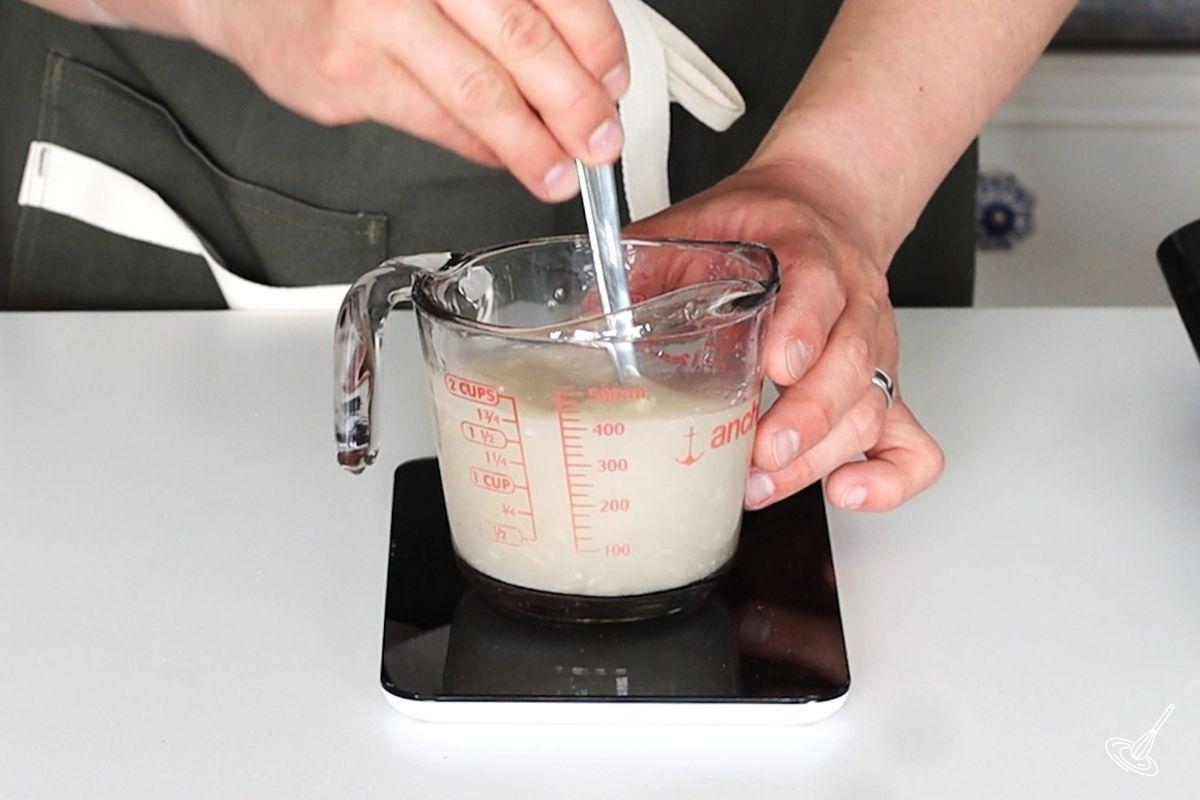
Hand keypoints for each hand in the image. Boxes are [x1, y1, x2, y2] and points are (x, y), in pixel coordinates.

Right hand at [182, 0, 628, 200]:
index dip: (596, 43)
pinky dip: (477, 146)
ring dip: (530, 143)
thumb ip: (509, 7)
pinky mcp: (347, 72)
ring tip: (558, 169)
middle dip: (575, 102)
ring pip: (478, 91)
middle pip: (521, 40)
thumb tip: (583, 69)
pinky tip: (501, 155)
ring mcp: (376, 16)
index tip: (615, 82)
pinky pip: (433, 121)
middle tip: (601, 140)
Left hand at [627, 161, 943, 510]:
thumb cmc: (761, 223)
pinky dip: (890, 478)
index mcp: (808, 248)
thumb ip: (645, 263)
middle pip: (854, 362)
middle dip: (808, 416)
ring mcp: (875, 348)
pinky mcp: (883, 386)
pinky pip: (913, 442)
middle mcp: (854, 301)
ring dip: (823, 454)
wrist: (825, 206)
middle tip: (761, 450)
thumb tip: (584, 314)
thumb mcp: (696, 223)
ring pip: (876, 407)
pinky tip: (845, 492)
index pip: (821, 284)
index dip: (803, 327)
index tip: (776, 365)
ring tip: (763, 481)